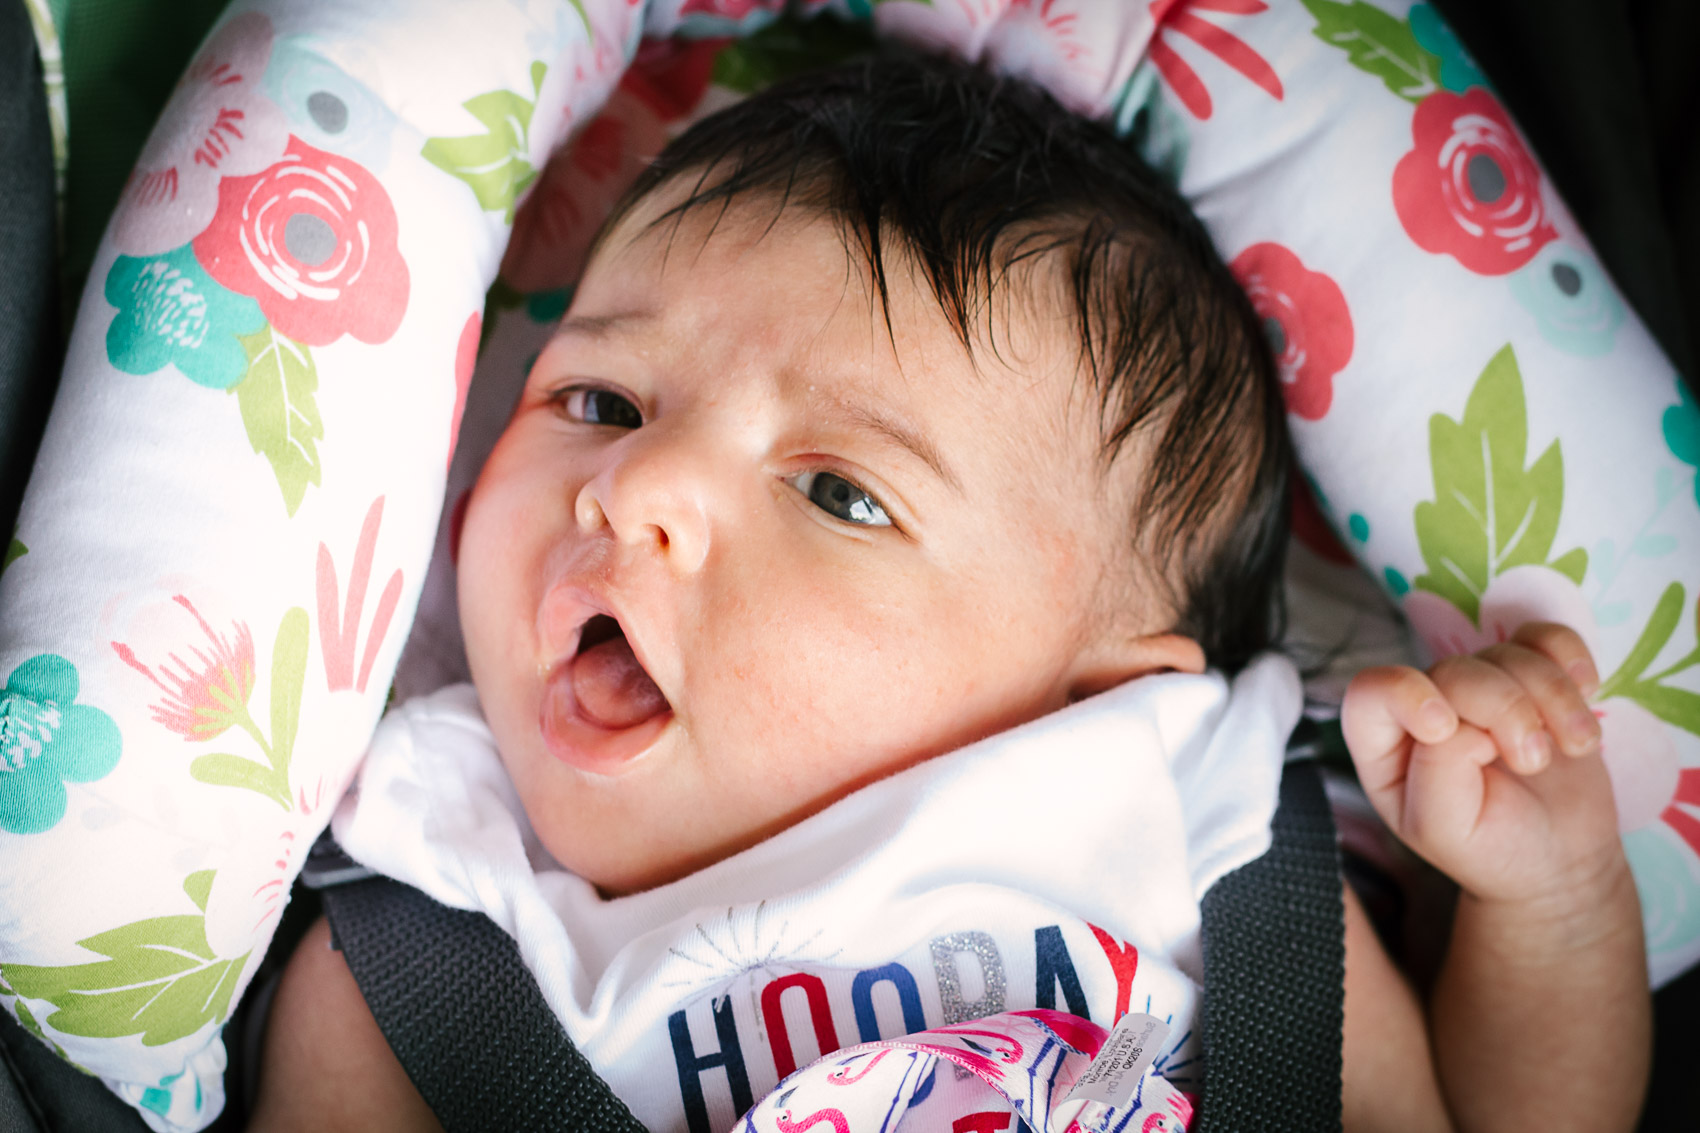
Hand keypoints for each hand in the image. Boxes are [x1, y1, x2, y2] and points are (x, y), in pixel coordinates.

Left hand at [1342, 622, 1621, 905]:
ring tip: (1571, 748)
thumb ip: (1436, 769)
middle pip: (1454, 669)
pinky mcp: (1532, 677)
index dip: (1404, 694)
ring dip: (1554, 698)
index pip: (1371, 692)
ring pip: (1507, 653)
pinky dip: (1572, 661)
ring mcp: (1480, 689)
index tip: (1444, 728)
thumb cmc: (1493, 849)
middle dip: (1504, 708)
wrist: (1562, 860)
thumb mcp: (1446, 829)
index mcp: (1386, 746)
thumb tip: (1459, 721)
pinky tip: (1587, 697)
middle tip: (1532, 761)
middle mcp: (1426, 708)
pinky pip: (1547, 636)